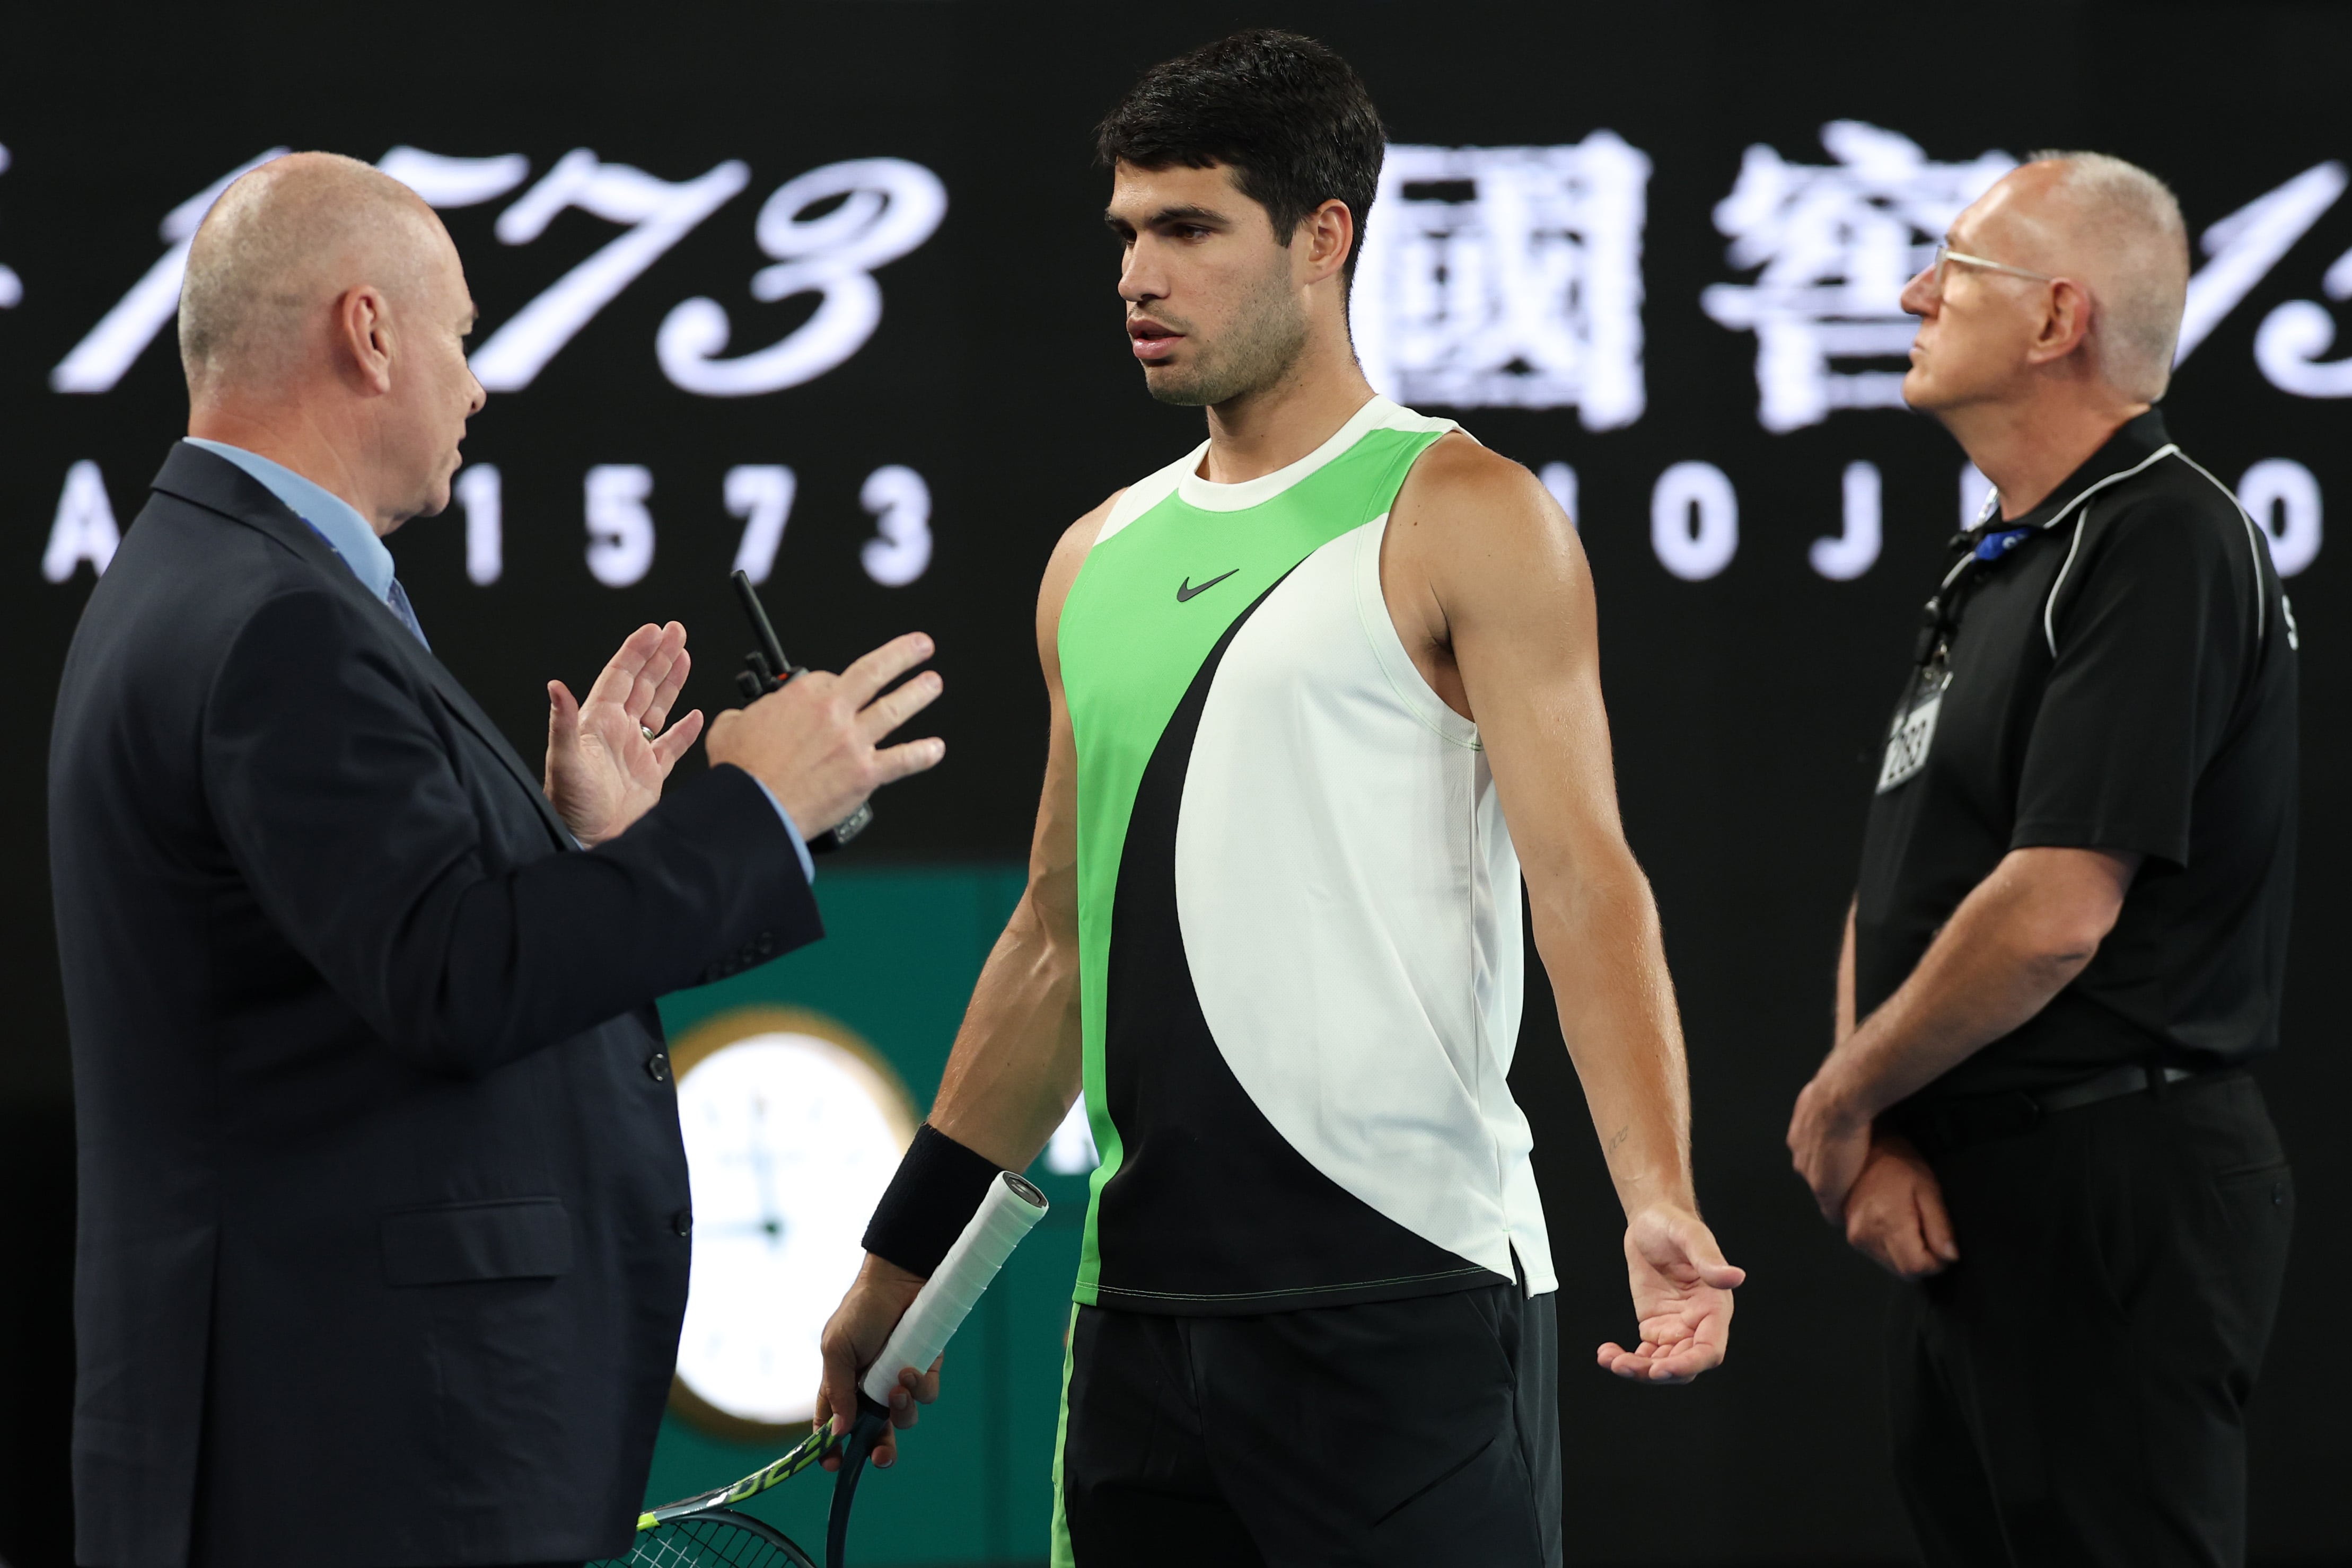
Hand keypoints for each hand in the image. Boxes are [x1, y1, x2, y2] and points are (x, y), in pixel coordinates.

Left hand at [544, 621, 704, 846]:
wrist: (588, 839)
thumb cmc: (570, 802)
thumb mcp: (564, 758)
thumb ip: (563, 721)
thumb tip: (555, 687)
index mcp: (599, 720)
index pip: (621, 675)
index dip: (637, 651)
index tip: (654, 630)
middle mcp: (618, 730)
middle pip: (642, 683)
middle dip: (660, 655)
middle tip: (676, 630)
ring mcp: (636, 750)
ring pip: (658, 706)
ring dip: (671, 682)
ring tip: (685, 656)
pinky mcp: (650, 773)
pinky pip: (671, 745)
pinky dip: (685, 730)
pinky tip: (696, 716)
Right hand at [704, 632, 944, 837]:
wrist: (753, 808)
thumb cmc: (740, 771)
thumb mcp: (730, 726)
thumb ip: (745, 715)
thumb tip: (743, 717)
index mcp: (804, 696)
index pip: (829, 679)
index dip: (831, 686)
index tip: (833, 692)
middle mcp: (835, 713)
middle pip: (876, 673)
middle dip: (904, 655)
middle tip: (923, 646)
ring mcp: (854, 743)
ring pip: (894, 710)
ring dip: (918, 693)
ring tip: (932, 683)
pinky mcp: (865, 775)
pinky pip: (902, 761)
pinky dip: (922, 754)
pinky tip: (935, 748)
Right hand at [815, 1254, 940, 1470]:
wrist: (899, 1280)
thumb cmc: (860, 1310)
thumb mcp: (836, 1348)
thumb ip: (836, 1391)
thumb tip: (838, 1432)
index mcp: (842, 1387)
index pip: (833, 1428)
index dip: (832, 1449)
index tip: (835, 1462)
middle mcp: (870, 1391)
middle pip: (874, 1436)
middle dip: (879, 1451)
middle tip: (882, 1455)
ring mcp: (898, 1382)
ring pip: (903, 1419)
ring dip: (901, 1410)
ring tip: (898, 1386)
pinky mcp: (925, 1371)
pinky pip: (926, 1395)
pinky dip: (920, 1388)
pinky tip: (912, 1369)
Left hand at [1596, 1205, 1744, 1383]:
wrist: (1651, 1221)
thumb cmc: (1675, 1224)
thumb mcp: (1690, 1236)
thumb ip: (1709, 1259)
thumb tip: (1735, 1277)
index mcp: (1715, 1308)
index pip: (1709, 1350)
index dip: (1688, 1364)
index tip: (1660, 1369)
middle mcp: (1698, 1323)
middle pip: (1684, 1365)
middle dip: (1656, 1371)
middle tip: (1624, 1365)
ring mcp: (1675, 1328)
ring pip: (1663, 1364)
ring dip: (1637, 1370)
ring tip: (1611, 1361)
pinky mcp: (1655, 1326)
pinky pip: (1645, 1354)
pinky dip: (1627, 1360)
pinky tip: (1606, 1354)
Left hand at [1787, 1069, 1872, 1222]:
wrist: (1844, 1094)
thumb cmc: (1848, 1082)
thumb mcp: (1835, 1085)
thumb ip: (1837, 1093)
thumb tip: (1847, 1078)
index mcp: (1802, 1124)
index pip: (1813, 1146)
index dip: (1831, 1152)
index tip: (1846, 1155)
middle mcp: (1798, 1147)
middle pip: (1813, 1168)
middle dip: (1831, 1172)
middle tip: (1854, 1176)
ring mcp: (1809, 1169)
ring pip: (1821, 1186)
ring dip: (1837, 1190)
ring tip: (1856, 1196)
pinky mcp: (1824, 1188)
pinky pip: (1831, 1208)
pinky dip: (1843, 1210)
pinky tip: (1854, 1215)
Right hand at [1843, 1134, 1958, 1278]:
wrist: (1865, 1147)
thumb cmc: (1899, 1163)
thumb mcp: (1929, 1189)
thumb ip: (1940, 1227)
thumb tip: (1950, 1257)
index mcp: (1887, 1223)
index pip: (1916, 1268)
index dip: (1936, 1263)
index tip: (1943, 1245)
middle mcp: (1866, 1235)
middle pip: (1903, 1272)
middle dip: (1923, 1260)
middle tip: (1930, 1232)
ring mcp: (1855, 1237)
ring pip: (1892, 1267)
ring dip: (1909, 1255)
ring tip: (1912, 1223)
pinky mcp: (1852, 1235)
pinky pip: (1880, 1257)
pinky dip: (1895, 1249)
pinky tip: (1898, 1224)